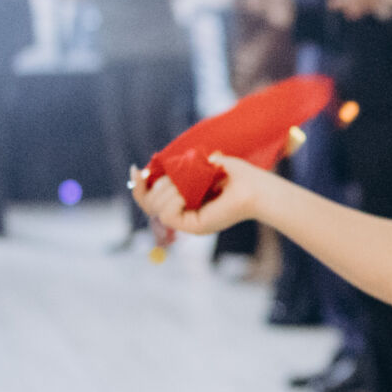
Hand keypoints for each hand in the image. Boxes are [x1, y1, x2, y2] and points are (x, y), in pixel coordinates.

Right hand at [132, 154, 271, 238]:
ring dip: (167, 189)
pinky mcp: (193, 227)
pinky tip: (187, 192)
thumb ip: (175, 167)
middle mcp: (183, 213)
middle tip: (176, 174)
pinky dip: (174, 199)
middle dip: (157, 184)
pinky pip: (168, 214)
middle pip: (148, 202)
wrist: (254, 187)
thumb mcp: (198, 164)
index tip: (137, 169)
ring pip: (155, 208)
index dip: (139, 185)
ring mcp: (187, 221)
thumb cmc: (234, 174)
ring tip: (187, 181)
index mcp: (183, 199)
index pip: (149, 198)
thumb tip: (150, 168)